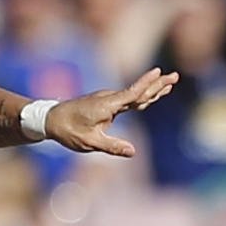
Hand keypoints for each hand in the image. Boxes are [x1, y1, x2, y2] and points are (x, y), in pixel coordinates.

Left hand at [42, 68, 178, 156]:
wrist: (50, 119)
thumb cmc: (68, 131)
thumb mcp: (89, 142)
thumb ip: (112, 146)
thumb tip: (133, 152)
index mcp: (107, 106)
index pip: (132, 93)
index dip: (146, 84)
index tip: (159, 73)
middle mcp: (109, 99)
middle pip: (137, 91)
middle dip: (156, 84)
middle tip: (175, 76)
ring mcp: (107, 99)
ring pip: (133, 94)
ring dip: (151, 89)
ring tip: (169, 82)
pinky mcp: (105, 103)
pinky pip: (127, 99)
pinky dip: (141, 95)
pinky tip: (149, 96)